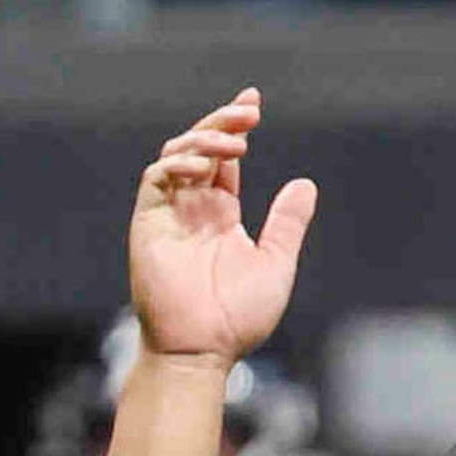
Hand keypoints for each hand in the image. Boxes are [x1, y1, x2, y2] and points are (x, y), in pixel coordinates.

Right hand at [129, 89, 318, 365]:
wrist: (202, 350)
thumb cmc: (237, 319)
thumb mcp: (276, 263)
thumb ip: (287, 224)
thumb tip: (306, 184)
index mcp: (221, 216)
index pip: (224, 160)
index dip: (234, 128)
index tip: (253, 105)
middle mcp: (193, 209)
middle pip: (201, 148)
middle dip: (222, 123)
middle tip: (248, 110)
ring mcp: (169, 214)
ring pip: (178, 155)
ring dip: (204, 140)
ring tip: (237, 142)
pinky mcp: (149, 224)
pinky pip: (157, 179)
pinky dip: (178, 164)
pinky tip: (206, 169)